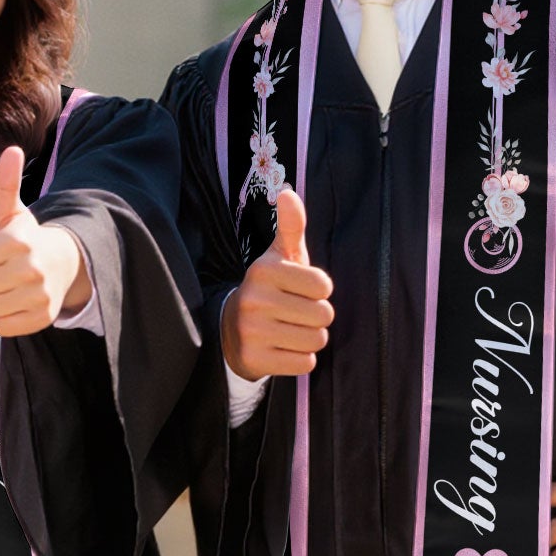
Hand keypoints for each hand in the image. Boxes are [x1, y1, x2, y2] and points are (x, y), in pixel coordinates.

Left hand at [0, 145, 88, 336]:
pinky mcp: (42, 318)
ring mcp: (38, 296)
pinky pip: (1, 327)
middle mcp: (30, 270)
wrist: (64, 263)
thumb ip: (6, 183)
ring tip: (0, 288)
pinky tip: (12, 302)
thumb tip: (12, 149)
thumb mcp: (12, 211)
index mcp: (17, 242)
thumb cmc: (26, 238)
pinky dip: (1, 318)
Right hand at [221, 188, 333, 377]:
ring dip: (310, 338)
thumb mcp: (279, 257)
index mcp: (264, 270)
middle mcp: (254, 299)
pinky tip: (282, 348)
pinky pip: (304, 363)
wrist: (231, 329)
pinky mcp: (254, 359)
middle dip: (316, 317)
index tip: (300, 290)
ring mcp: (252, 331)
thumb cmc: (269, 289)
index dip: (319, 291)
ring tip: (290, 330)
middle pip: (324, 315)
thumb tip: (288, 192)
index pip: (324, 286)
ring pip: (316, 340)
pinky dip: (300, 359)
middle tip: (295, 313)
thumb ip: (290, 226)